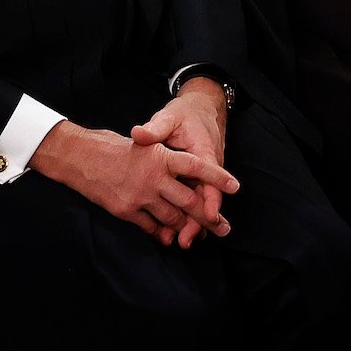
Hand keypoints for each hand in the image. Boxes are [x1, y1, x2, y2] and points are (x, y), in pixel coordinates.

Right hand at [34, 120, 237, 244]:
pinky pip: (152, 226)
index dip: (217, 177)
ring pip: (173, 217)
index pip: (196, 167)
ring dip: (187, 228)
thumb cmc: (110, 146)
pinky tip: (170, 237)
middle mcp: (154, 177)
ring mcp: (140, 196)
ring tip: (200, 236)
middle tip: (223, 227)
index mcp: (160, 156)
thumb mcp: (141, 143)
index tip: (235, 186)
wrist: (78, 157)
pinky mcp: (127, 211)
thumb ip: (163, 160)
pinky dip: (163, 233)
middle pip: (189, 200)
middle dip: (208, 216)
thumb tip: (183, 175)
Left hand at [129, 80, 229, 246]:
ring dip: (193, 222)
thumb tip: (138, 134)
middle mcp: (208, 166)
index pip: (210, 177)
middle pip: (206, 197)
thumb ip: (155, 128)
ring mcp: (203, 174)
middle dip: (200, 220)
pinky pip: (194, 198)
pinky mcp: (195, 178)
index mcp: (204, 151)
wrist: (201, 108)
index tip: (208, 215)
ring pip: (200, 201)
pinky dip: (188, 214)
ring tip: (182, 242)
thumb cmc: (185, 114)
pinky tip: (178, 230)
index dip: (211, 198)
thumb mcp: (171, 116)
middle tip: (187, 240)